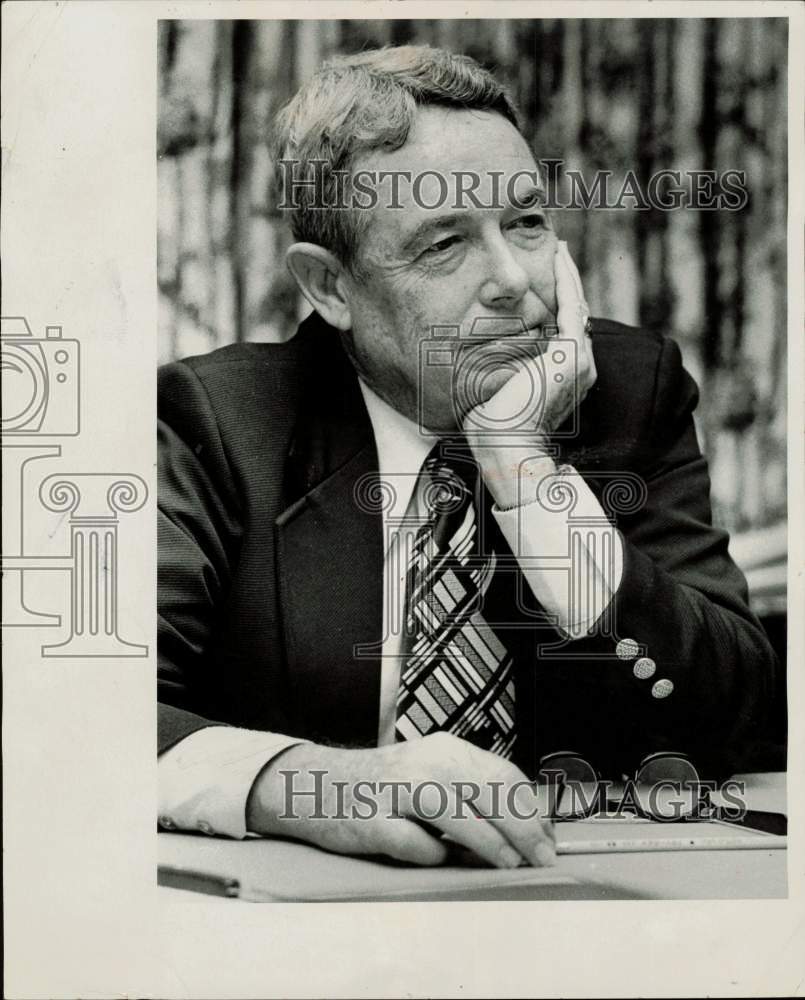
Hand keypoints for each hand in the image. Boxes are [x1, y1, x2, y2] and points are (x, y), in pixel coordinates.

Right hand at [246, 732, 555, 867]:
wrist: (316, 784)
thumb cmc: (384, 786)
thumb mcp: (431, 774)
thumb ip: (471, 792)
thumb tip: (526, 827)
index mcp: (445, 749)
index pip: (503, 775)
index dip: (532, 810)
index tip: (548, 839)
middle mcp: (424, 763)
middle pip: (487, 792)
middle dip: (523, 830)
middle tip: (541, 858)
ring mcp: (397, 791)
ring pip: (457, 816)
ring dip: (490, 844)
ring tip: (509, 864)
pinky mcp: (374, 820)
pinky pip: (415, 845)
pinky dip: (432, 856)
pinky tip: (434, 857)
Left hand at [461, 242, 595, 507]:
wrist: (505, 447)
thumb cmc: (493, 427)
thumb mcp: (497, 388)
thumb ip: (499, 369)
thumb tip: (473, 354)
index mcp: (567, 373)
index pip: (565, 326)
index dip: (558, 298)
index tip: (546, 275)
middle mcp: (580, 364)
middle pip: (576, 310)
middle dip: (567, 280)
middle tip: (559, 251)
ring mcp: (580, 359)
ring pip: (577, 303)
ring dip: (568, 274)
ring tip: (560, 249)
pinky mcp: (571, 354)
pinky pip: (571, 305)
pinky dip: (566, 279)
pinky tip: (559, 257)